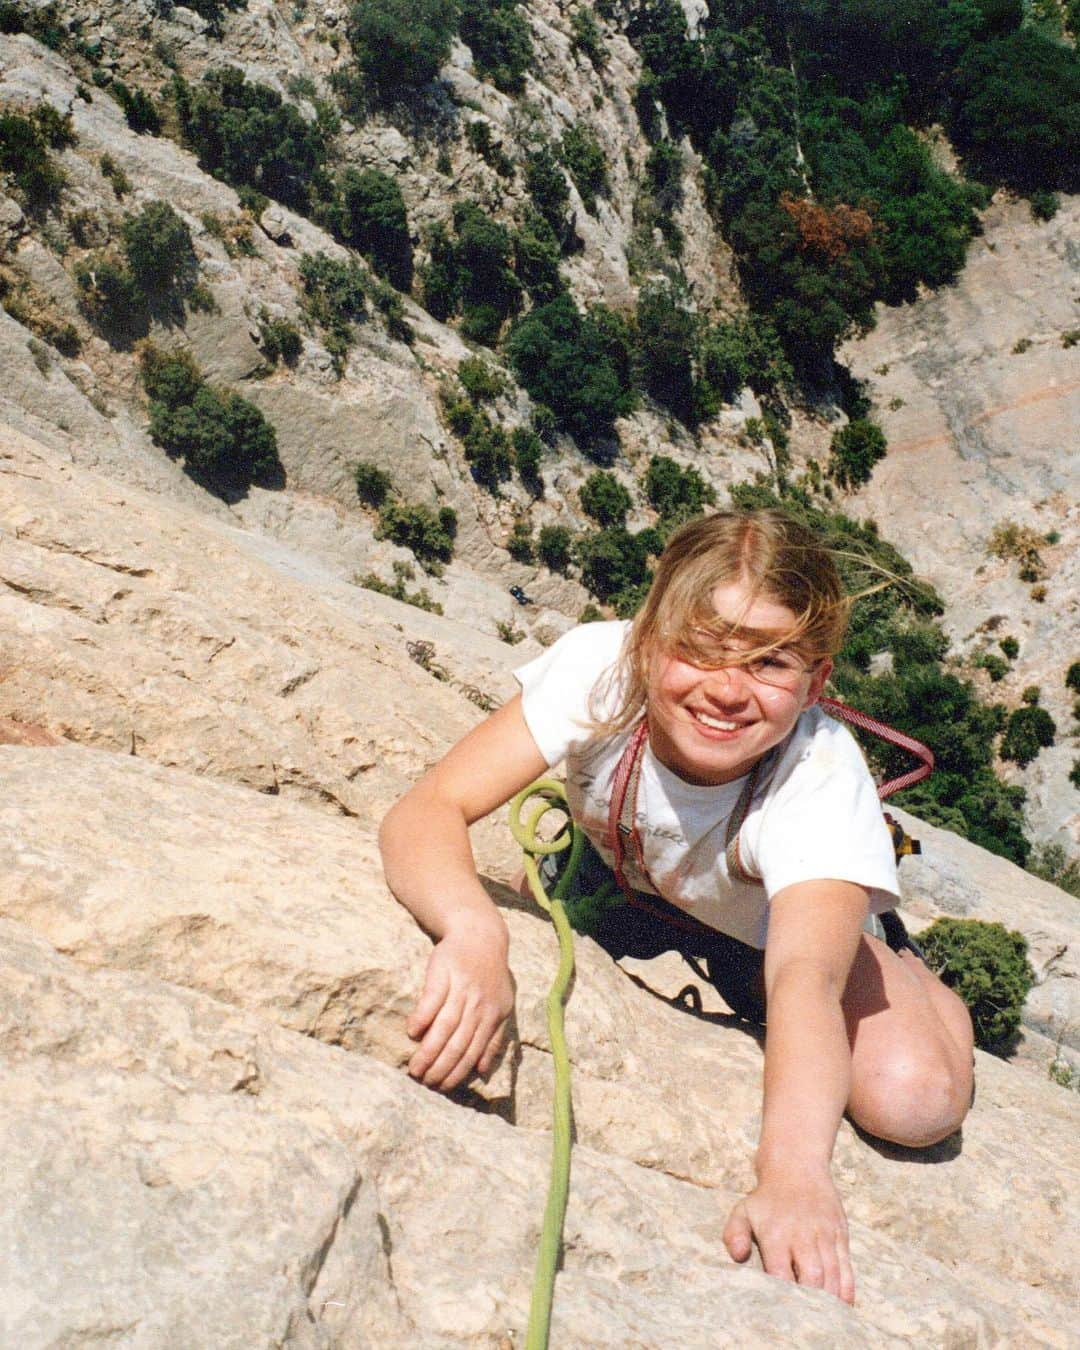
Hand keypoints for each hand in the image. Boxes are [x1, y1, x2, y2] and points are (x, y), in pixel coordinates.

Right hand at [406, 924, 514, 1091]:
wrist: (479, 934)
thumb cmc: (490, 974)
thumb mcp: (502, 1005)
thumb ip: (495, 1037)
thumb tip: (482, 1069)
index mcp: (492, 1015)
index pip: (473, 1050)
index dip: (457, 1071)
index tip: (442, 1087)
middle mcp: (477, 1005)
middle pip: (457, 1043)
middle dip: (441, 1067)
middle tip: (424, 1082)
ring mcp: (460, 989)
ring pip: (444, 1026)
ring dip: (429, 1050)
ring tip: (415, 1068)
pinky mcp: (443, 974)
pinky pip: (432, 999)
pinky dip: (422, 1017)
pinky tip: (412, 1032)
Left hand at [723, 1168, 854, 1304]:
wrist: (797, 1165)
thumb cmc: (767, 1196)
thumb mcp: (743, 1209)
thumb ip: (734, 1233)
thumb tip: (738, 1256)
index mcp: (776, 1233)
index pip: (781, 1273)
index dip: (783, 1295)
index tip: (781, 1310)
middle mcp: (802, 1235)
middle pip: (812, 1277)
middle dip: (811, 1302)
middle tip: (807, 1318)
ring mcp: (824, 1234)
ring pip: (832, 1274)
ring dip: (830, 1299)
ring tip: (825, 1317)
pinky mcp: (840, 1234)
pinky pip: (847, 1267)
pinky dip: (846, 1288)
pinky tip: (843, 1304)